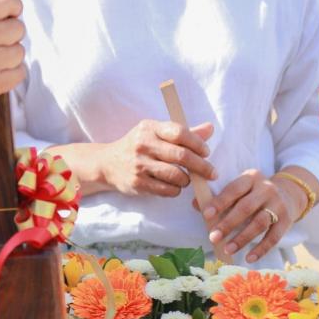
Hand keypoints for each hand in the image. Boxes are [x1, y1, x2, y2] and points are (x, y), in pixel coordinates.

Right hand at [90, 120, 215, 197]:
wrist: (107, 164)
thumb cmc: (138, 146)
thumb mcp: (156, 133)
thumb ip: (183, 132)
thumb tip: (210, 128)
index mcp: (149, 128)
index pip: (179, 133)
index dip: (197, 143)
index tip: (206, 152)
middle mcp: (143, 144)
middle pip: (181, 156)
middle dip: (202, 166)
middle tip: (211, 172)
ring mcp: (139, 165)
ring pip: (176, 176)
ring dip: (187, 180)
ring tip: (187, 179)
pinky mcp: (138, 183)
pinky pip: (167, 190)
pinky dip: (176, 190)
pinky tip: (174, 186)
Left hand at [204, 170, 304, 262]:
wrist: (289, 194)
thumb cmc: (254, 193)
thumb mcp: (240, 189)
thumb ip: (219, 196)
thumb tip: (196, 205)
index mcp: (251, 178)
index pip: (234, 189)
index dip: (220, 202)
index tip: (206, 215)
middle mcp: (266, 189)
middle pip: (246, 207)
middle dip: (228, 224)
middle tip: (213, 237)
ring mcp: (278, 205)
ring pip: (260, 223)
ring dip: (242, 238)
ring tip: (228, 249)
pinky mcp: (287, 221)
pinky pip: (274, 237)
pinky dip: (261, 249)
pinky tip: (249, 258)